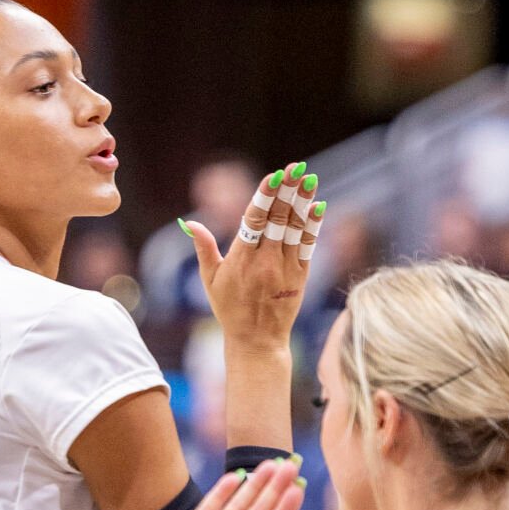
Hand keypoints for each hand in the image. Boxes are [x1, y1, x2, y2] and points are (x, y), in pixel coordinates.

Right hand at [182, 161, 326, 347]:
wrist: (257, 342)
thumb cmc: (230, 310)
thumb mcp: (210, 281)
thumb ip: (203, 248)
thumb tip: (188, 223)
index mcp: (242, 259)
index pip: (255, 221)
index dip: (265, 196)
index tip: (275, 176)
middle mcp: (265, 262)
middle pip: (278, 219)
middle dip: (288, 191)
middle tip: (296, 167)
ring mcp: (285, 269)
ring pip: (295, 229)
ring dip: (303, 202)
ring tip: (309, 178)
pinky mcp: (300, 277)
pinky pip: (308, 246)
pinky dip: (313, 226)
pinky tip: (319, 206)